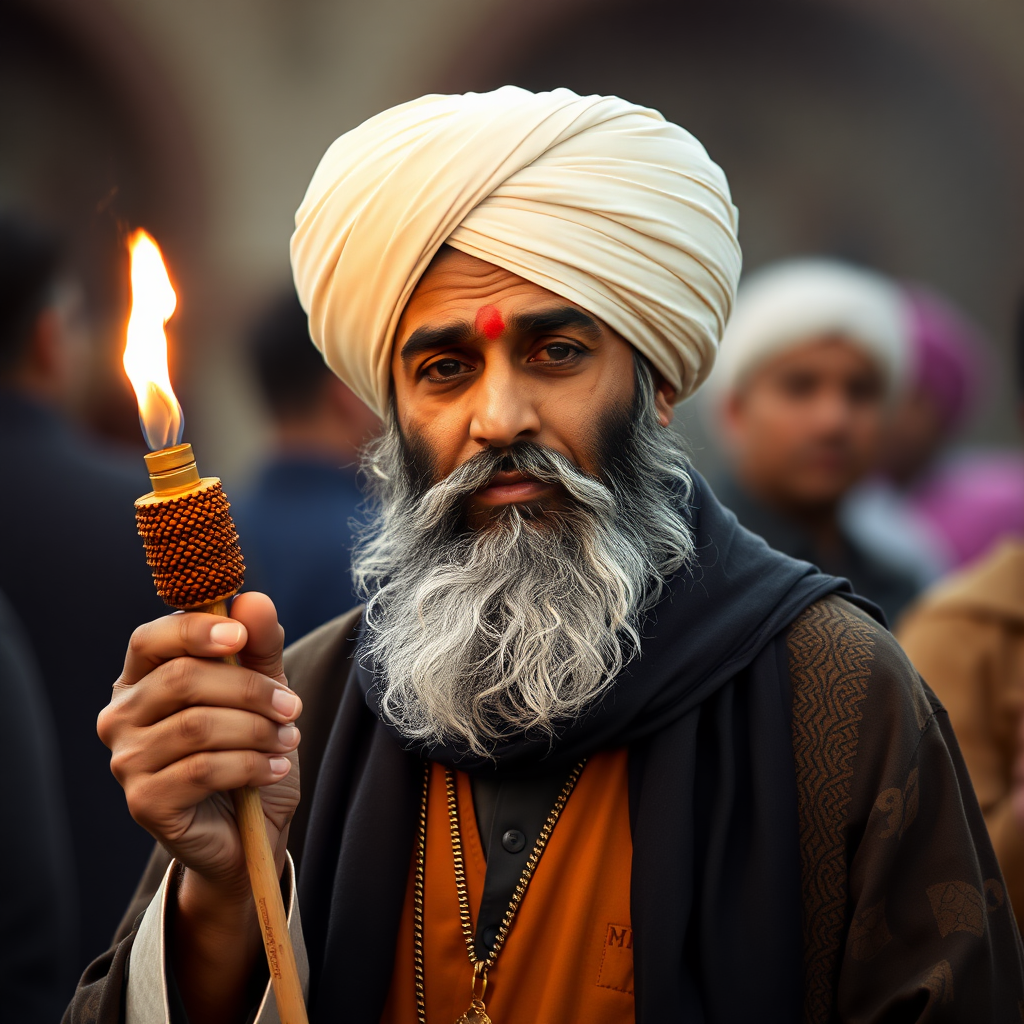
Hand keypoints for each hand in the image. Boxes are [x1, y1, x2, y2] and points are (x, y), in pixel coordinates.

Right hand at [98, 592, 300, 902]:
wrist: (248, 828)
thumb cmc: (248, 748)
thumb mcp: (264, 689)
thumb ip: (259, 645)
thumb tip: (253, 600)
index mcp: (142, 679)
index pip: (151, 639)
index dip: (195, 630)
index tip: (241, 637)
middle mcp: (122, 716)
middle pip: (181, 680)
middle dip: (248, 689)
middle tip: (292, 706)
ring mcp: (126, 761)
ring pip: (196, 726)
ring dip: (257, 730)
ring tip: (287, 739)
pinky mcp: (144, 802)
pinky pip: (201, 769)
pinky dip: (250, 765)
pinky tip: (274, 768)